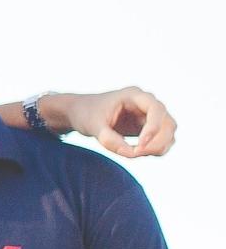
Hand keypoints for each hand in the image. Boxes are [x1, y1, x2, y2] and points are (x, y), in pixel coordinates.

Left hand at [60, 88, 174, 157]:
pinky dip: (154, 150)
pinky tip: (135, 152)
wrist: (81, 112)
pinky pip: (163, 141)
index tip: (139, 145)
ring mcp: (151, 116)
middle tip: (134, 153)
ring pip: (169, 133)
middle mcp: (147, 103)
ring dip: (157, 148)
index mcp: (133, 95)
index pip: (156, 109)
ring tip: (132, 153)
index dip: (153, 128)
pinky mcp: (150, 128)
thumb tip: (129, 153)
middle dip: (156, 142)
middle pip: (168, 123)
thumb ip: (108, 139)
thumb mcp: (92, 126)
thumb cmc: (86, 114)